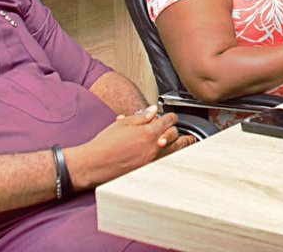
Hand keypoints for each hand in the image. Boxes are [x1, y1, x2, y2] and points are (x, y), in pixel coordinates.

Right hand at [66, 106, 188, 189]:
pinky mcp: (147, 171)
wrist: (93, 164)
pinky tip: (174, 156)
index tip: (170, 116)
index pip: (167, 121)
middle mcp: (153, 148)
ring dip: (182, 145)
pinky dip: (172, 158)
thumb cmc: (104, 144)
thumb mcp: (122, 124)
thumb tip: (153, 111)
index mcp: (147, 133)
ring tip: (189, 142)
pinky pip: (166, 163)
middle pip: (175, 135)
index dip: (170, 116)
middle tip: (178, 129)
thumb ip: (140, 117)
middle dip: (177, 130)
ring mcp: (152, 161)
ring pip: (175, 152)